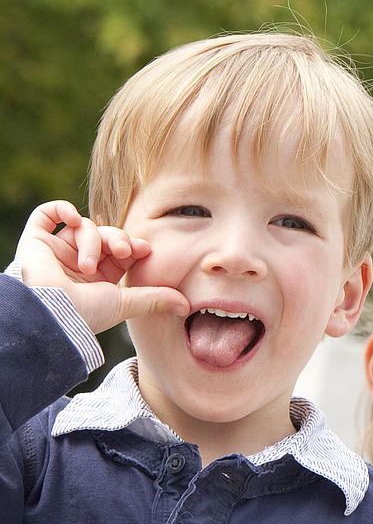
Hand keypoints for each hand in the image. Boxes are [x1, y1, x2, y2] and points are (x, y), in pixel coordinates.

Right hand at [16, 201, 188, 334]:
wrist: (51, 314)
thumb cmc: (85, 313)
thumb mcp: (125, 304)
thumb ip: (155, 299)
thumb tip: (187, 306)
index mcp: (98, 277)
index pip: (120, 250)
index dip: (133, 245)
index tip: (145, 249)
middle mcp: (77, 262)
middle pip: (105, 234)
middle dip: (118, 239)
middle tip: (123, 250)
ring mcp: (56, 251)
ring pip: (83, 227)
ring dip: (92, 240)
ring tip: (88, 264)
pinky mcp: (35, 241)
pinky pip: (47, 213)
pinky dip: (62, 209)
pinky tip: (74, 217)